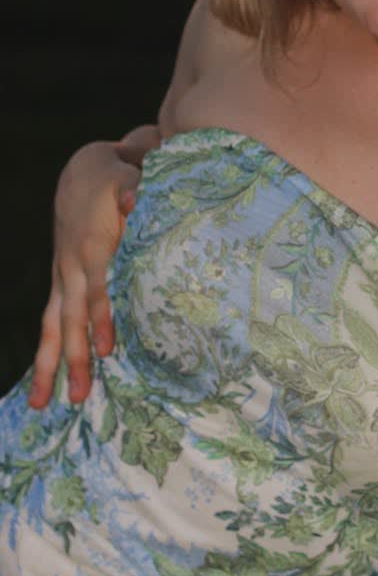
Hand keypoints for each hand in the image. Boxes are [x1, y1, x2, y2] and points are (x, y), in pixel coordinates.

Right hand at [29, 125, 159, 407]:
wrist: (85, 170)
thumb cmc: (116, 175)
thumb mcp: (128, 174)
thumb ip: (135, 188)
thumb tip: (136, 199)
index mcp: (91, 248)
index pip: (97, 289)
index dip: (103, 318)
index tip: (109, 349)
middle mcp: (71, 269)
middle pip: (71, 319)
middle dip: (75, 358)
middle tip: (79, 397)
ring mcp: (62, 278)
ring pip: (52, 328)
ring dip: (50, 366)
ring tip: (44, 405)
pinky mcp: (61, 283)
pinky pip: (50, 323)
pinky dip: (46, 354)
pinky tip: (44, 385)